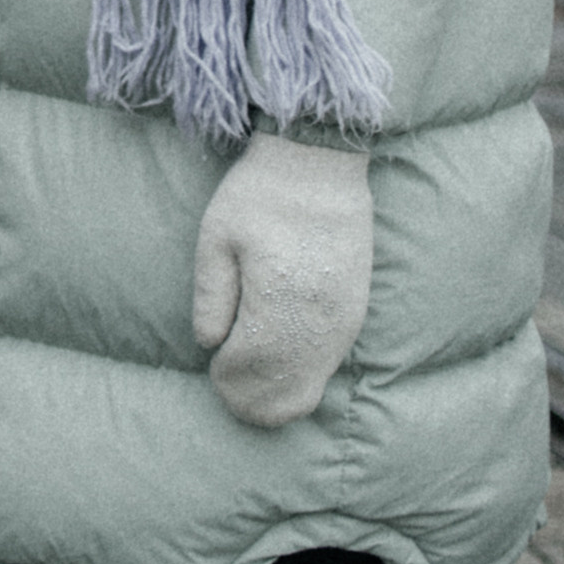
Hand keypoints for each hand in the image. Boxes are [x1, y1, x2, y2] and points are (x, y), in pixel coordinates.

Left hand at [193, 134, 372, 427]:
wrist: (320, 164)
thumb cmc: (260, 195)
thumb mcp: (217, 235)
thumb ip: (211, 294)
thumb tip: (209, 343)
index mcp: (278, 300)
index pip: (252, 366)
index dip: (229, 380)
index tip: (214, 373)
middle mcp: (317, 320)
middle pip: (285, 387)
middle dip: (254, 399)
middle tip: (229, 391)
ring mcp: (342, 320)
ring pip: (312, 384)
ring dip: (280, 395)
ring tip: (251, 389)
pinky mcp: (355, 312)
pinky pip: (330, 365)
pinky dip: (304, 378)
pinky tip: (284, 372)